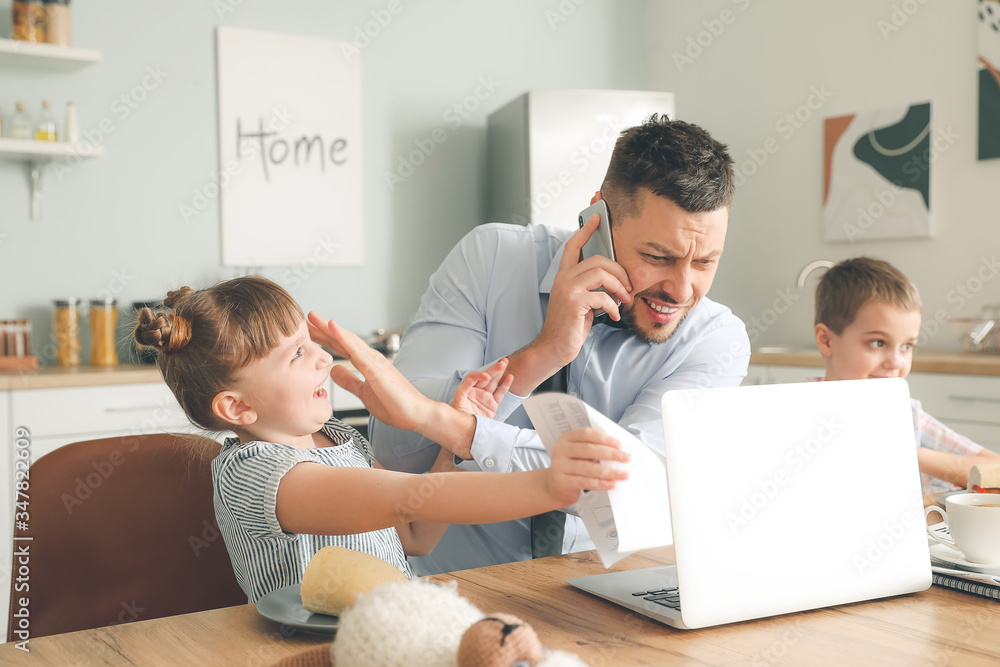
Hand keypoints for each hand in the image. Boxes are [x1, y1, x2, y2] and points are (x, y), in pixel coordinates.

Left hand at [307, 312, 431, 432]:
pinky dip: (344, 337)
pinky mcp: (377, 368)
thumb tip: (334, 370)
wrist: (416, 414)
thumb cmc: (395, 405)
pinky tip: (333, 327)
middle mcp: (370, 358)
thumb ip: (350, 381)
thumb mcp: (364, 393)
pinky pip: (357, 350)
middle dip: (322, 329)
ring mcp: (374, 361)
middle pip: (341, 339)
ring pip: (347, 339)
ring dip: (329, 328)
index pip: (340, 347)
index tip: (306, 332)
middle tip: (304, 318)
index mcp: (366, 364)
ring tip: (313, 318)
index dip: (323, 338)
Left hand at [451, 358, 513, 417]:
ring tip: (505, 363)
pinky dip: (505, 385)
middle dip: (494, 369)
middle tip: (502, 362)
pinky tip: (509, 377)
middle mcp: (476, 392)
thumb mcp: (458, 403)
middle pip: (486, 377)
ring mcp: (485, 398)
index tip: (486, 376)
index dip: (480, 375)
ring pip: (494, 383)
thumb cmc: (459, 418)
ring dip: (499, 373)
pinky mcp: (492, 405)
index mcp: (466, 390)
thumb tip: (470, 379)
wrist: (466, 433)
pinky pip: (500, 393)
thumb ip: (463, 390)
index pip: (473, 378)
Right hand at [534, 214, 631, 365]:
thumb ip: (590, 286)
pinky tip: (614, 315)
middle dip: (619, 270)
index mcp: (564, 276)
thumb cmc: (569, 326)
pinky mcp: (573, 302)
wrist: (553, 348)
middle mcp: (563, 278)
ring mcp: (567, 289)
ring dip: (619, 286)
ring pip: (601, 273)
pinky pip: (602, 296)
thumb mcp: (580, 301)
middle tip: (628, 286)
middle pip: (597, 259)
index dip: (586, 229)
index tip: (597, 216)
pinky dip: (613, 306)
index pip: (574, 245)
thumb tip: (613, 279)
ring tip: (625, 299)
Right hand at [546, 428, 629, 506]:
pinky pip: (585, 482)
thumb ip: (594, 448)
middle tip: (626, 458)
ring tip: (623, 475)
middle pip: (589, 449)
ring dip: (609, 471)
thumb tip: (618, 450)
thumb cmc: (573, 467)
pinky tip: (611, 484)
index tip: (619, 445)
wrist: (555, 486)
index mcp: (566, 438)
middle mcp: (561, 450)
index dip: (604, 438)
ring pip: (588, 467)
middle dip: (610, 454)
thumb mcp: (580, 454)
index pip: (586, 434)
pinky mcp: (561, 481)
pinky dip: (600, 483)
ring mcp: (559, 466)